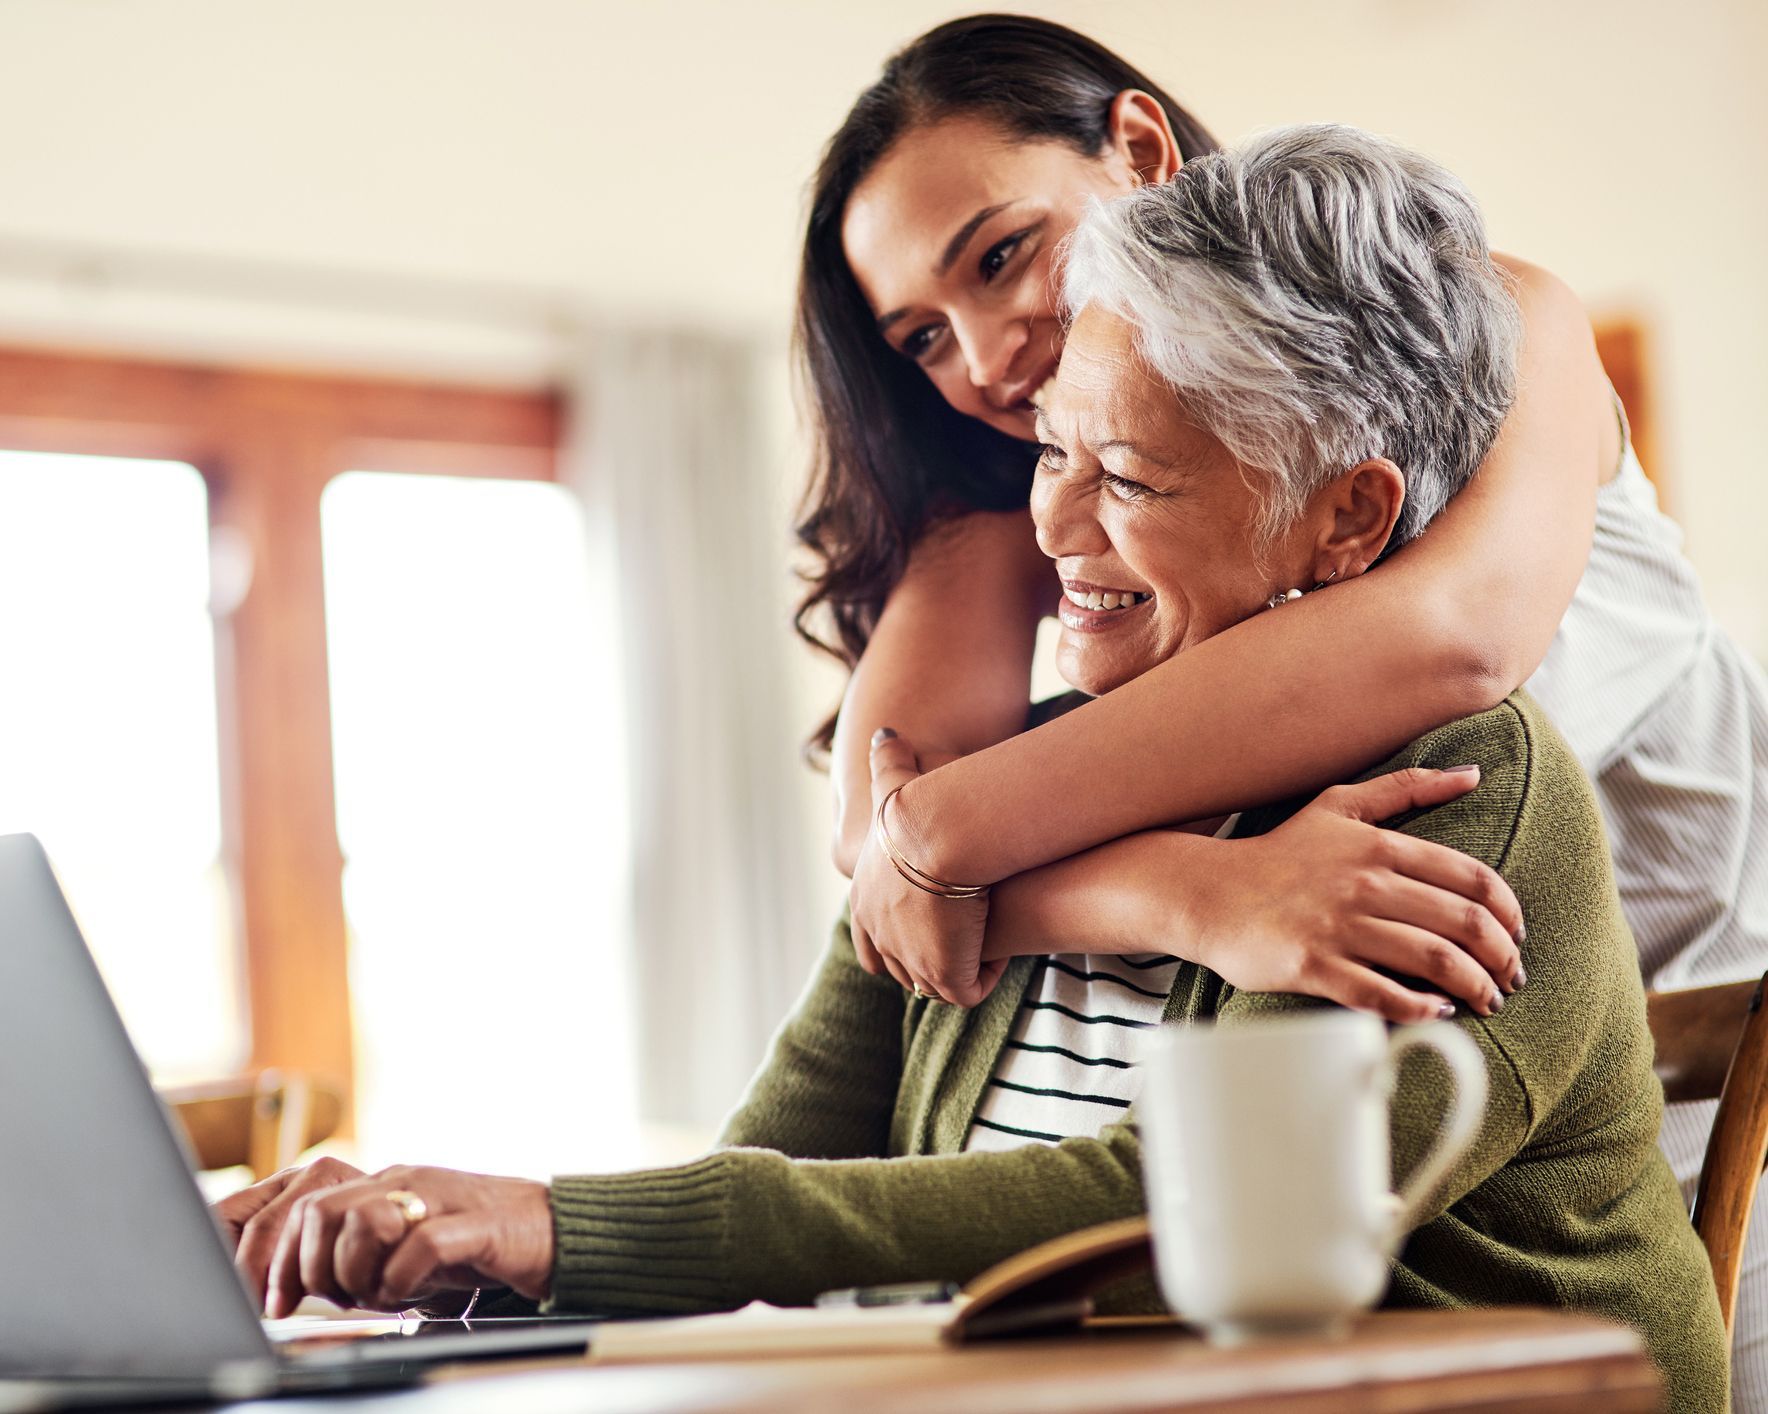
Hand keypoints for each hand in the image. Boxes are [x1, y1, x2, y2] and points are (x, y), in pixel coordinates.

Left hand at [220, 1160, 553, 1316]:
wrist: (553, 1230)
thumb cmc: (475, 1243)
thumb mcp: (404, 1243)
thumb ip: (358, 1250)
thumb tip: (297, 1282)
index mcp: (383, 1184)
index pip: (304, 1206)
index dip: (277, 1258)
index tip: (276, 1303)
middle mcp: (405, 1182)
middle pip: (321, 1211)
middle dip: (312, 1269)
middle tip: (335, 1301)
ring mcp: (440, 1198)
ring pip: (363, 1223)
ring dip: (358, 1274)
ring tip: (380, 1296)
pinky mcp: (475, 1225)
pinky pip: (419, 1248)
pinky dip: (403, 1281)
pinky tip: (412, 1294)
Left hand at [848, 728, 1003, 1007]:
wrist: (939, 834)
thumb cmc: (919, 806)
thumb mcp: (895, 783)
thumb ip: (888, 761)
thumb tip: (886, 733)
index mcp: (865, 901)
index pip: (870, 942)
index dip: (897, 940)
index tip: (928, 928)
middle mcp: (881, 936)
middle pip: (901, 969)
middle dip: (931, 960)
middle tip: (963, 941)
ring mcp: (910, 960)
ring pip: (934, 984)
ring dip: (960, 967)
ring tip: (987, 946)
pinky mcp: (944, 974)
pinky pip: (968, 990)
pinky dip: (986, 975)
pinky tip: (1003, 951)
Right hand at [1165, 766, 1525, 1021]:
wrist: (1208, 893)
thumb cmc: (1279, 854)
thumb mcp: (1340, 806)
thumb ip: (1407, 788)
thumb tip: (1473, 774)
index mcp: (1379, 846)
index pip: (1471, 879)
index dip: (1507, 912)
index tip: (1515, 935)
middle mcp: (1365, 884)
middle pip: (1463, 924)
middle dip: (1501, 958)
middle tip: (1509, 978)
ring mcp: (1338, 926)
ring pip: (1433, 960)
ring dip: (1473, 987)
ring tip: (1484, 1001)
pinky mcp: (1313, 965)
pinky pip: (1382, 994)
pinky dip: (1419, 1008)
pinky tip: (1434, 1012)